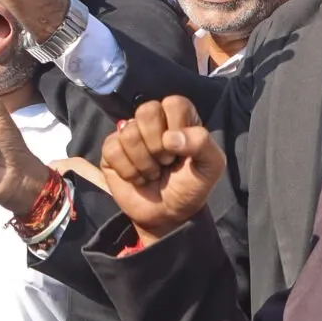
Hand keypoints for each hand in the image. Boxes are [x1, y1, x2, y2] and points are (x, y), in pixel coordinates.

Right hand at [98, 96, 223, 244]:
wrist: (166, 216)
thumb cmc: (189, 188)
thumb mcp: (210, 167)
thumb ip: (202, 143)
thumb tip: (170, 137)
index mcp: (180, 118)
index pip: (174, 103)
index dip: (177, 127)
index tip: (181, 150)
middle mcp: (154, 121)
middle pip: (147, 110)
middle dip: (157, 145)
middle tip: (165, 162)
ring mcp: (130, 134)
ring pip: (129, 133)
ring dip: (144, 163)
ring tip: (153, 173)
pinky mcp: (111, 149)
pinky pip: (113, 149)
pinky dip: (128, 171)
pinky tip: (137, 177)